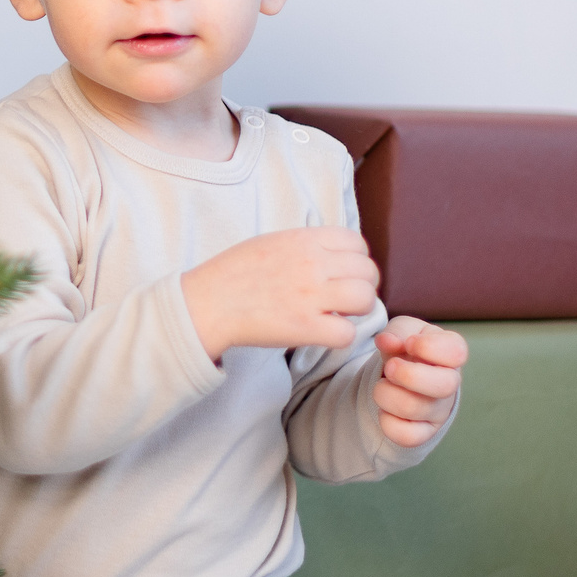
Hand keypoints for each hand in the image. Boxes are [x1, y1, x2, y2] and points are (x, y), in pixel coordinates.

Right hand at [179, 226, 378, 361]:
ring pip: (366, 299)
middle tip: (344, 299)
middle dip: (361, 286)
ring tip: (338, 314)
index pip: (357, 243)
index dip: (356, 260)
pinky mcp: (305, 328)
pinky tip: (324, 332)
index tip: (343, 274)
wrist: (208, 302)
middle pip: (368, 271)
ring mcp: (310, 296)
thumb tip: (336, 255)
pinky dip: (341, 336)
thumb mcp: (273, 241)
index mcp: (305, 240)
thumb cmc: (235, 272)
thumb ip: (307, 244)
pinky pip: (347, 334)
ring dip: (357, 310)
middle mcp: (313, 264)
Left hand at [372, 317, 465, 446]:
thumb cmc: (407, 349)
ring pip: (415, 408)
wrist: (401, 376)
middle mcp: (450, 383)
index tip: (410, 343)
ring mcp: (439, 410)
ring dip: (386, 394)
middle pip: (444, 386)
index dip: (429, 347)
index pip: (457, 352)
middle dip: (408, 375)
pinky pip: (407, 436)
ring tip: (382, 385)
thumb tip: (387, 341)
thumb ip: (396, 331)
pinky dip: (387, 422)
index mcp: (451, 353)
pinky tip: (385, 409)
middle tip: (390, 367)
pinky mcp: (424, 432)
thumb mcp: (402, 331)